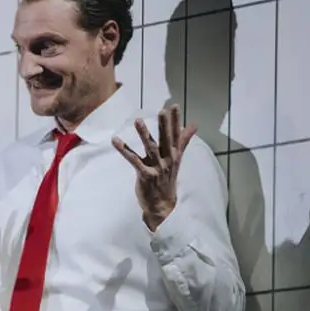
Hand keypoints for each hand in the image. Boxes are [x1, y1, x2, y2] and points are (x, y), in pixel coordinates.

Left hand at [111, 104, 196, 230]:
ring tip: (138, 120)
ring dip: (144, 134)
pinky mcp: (145, 175)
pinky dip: (124, 150)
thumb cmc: (168, 178)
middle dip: (164, 125)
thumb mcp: (177, 158)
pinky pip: (133, 160)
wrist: (163, 204)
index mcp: (174, 154)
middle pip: (166, 140)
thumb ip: (184, 140)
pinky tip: (115, 140)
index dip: (175, 120)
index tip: (174, 106)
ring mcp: (156, 167)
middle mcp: (167, 159)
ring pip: (150, 148)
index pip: (176, 134)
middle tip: (162, 111)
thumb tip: (194, 125)